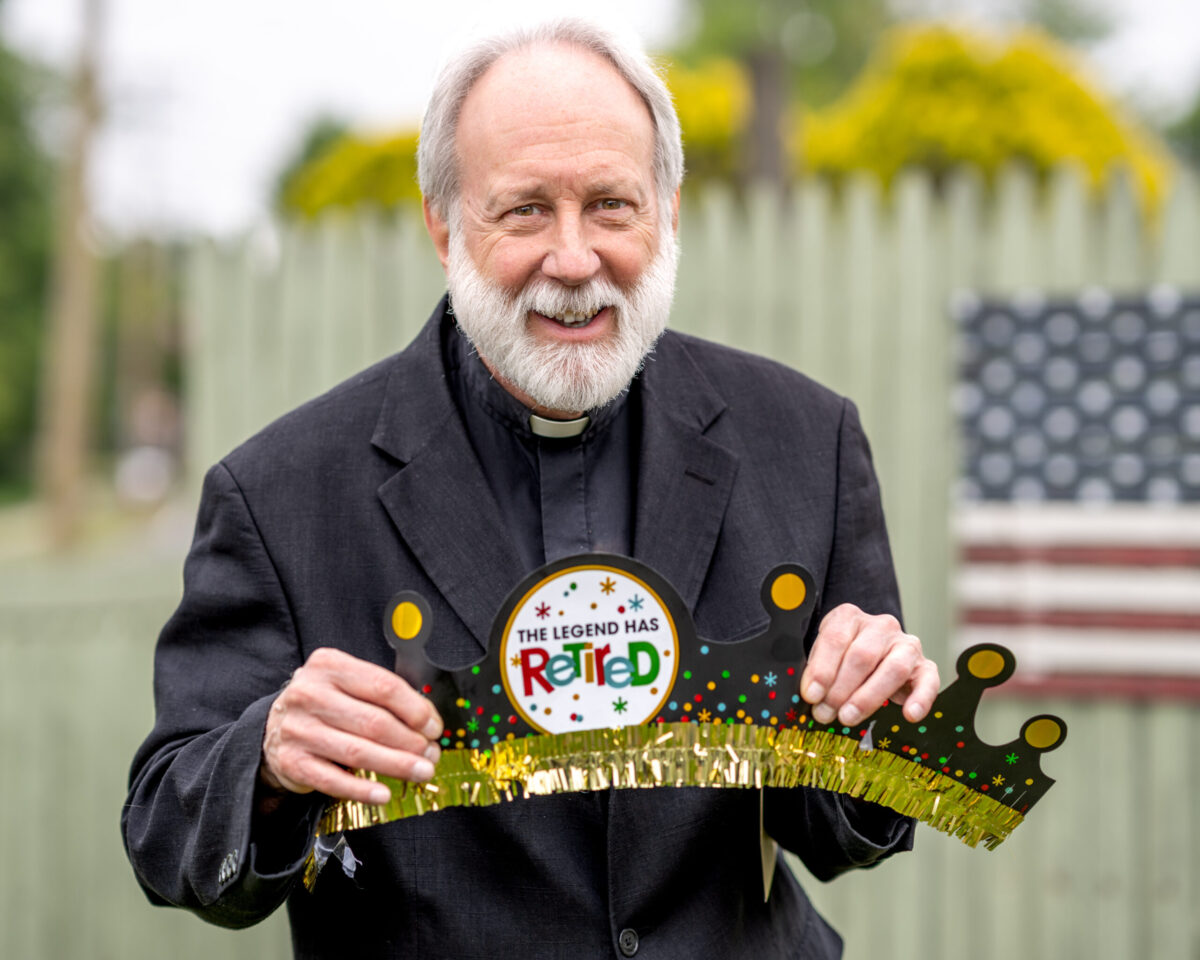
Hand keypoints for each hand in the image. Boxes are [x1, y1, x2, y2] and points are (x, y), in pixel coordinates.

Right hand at [260, 647, 443, 806]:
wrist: (273, 728)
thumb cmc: (324, 704)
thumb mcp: (348, 685)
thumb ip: (384, 696)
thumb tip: (427, 723)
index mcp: (329, 666)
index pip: (383, 686)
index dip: (416, 710)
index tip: (434, 728)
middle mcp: (310, 694)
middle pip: (374, 722)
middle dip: (411, 742)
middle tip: (431, 754)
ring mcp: (298, 728)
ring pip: (358, 751)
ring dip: (397, 765)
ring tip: (421, 772)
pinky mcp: (291, 761)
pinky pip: (333, 780)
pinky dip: (363, 790)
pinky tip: (384, 794)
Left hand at [799, 604, 938, 727]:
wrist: (871, 657)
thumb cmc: (840, 659)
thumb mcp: (823, 656)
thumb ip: (816, 671)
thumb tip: (810, 697)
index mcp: (849, 617)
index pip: (835, 638)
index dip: (822, 669)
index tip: (811, 694)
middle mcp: (881, 626)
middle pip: (862, 655)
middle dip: (841, 688)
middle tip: (825, 712)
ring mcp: (906, 644)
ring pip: (893, 668)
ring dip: (868, 697)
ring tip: (848, 717)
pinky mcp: (925, 667)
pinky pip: (928, 681)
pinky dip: (921, 699)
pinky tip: (910, 714)